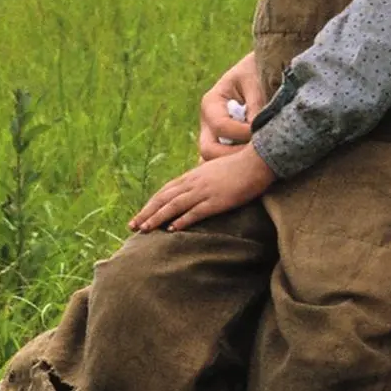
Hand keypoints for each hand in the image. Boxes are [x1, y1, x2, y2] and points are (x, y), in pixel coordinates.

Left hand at [132, 147, 275, 232]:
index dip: (150, 204)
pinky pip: (196, 211)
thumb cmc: (239, 166)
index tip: (139, 216)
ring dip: (158, 218)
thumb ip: (203, 179)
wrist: (258, 161)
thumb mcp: (215, 171)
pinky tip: (172, 229)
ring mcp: (205, 191)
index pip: (165, 191)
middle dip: (147, 213)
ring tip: (145, 229)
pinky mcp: (218, 200)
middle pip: (164, 199)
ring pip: (175, 205)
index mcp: (192, 175)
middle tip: (132, 226)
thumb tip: (194, 189)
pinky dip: (183, 220)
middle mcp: (194, 182)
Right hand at [198, 52, 266, 160]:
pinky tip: (257, 170)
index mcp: (211, 104)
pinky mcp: (225, 149)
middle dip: (233, 158)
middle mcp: (207, 124)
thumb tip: (257, 131)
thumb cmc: (258, 72)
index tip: (264, 134)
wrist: (261, 72)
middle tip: (260, 158)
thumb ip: (255, 105)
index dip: (243, 134)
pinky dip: (237, 171)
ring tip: (259, 166)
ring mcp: (214, 139)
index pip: (221, 127)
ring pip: (212, 163)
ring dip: (234, 167)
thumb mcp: (256, 82)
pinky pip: (224, 168)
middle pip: (208, 151)